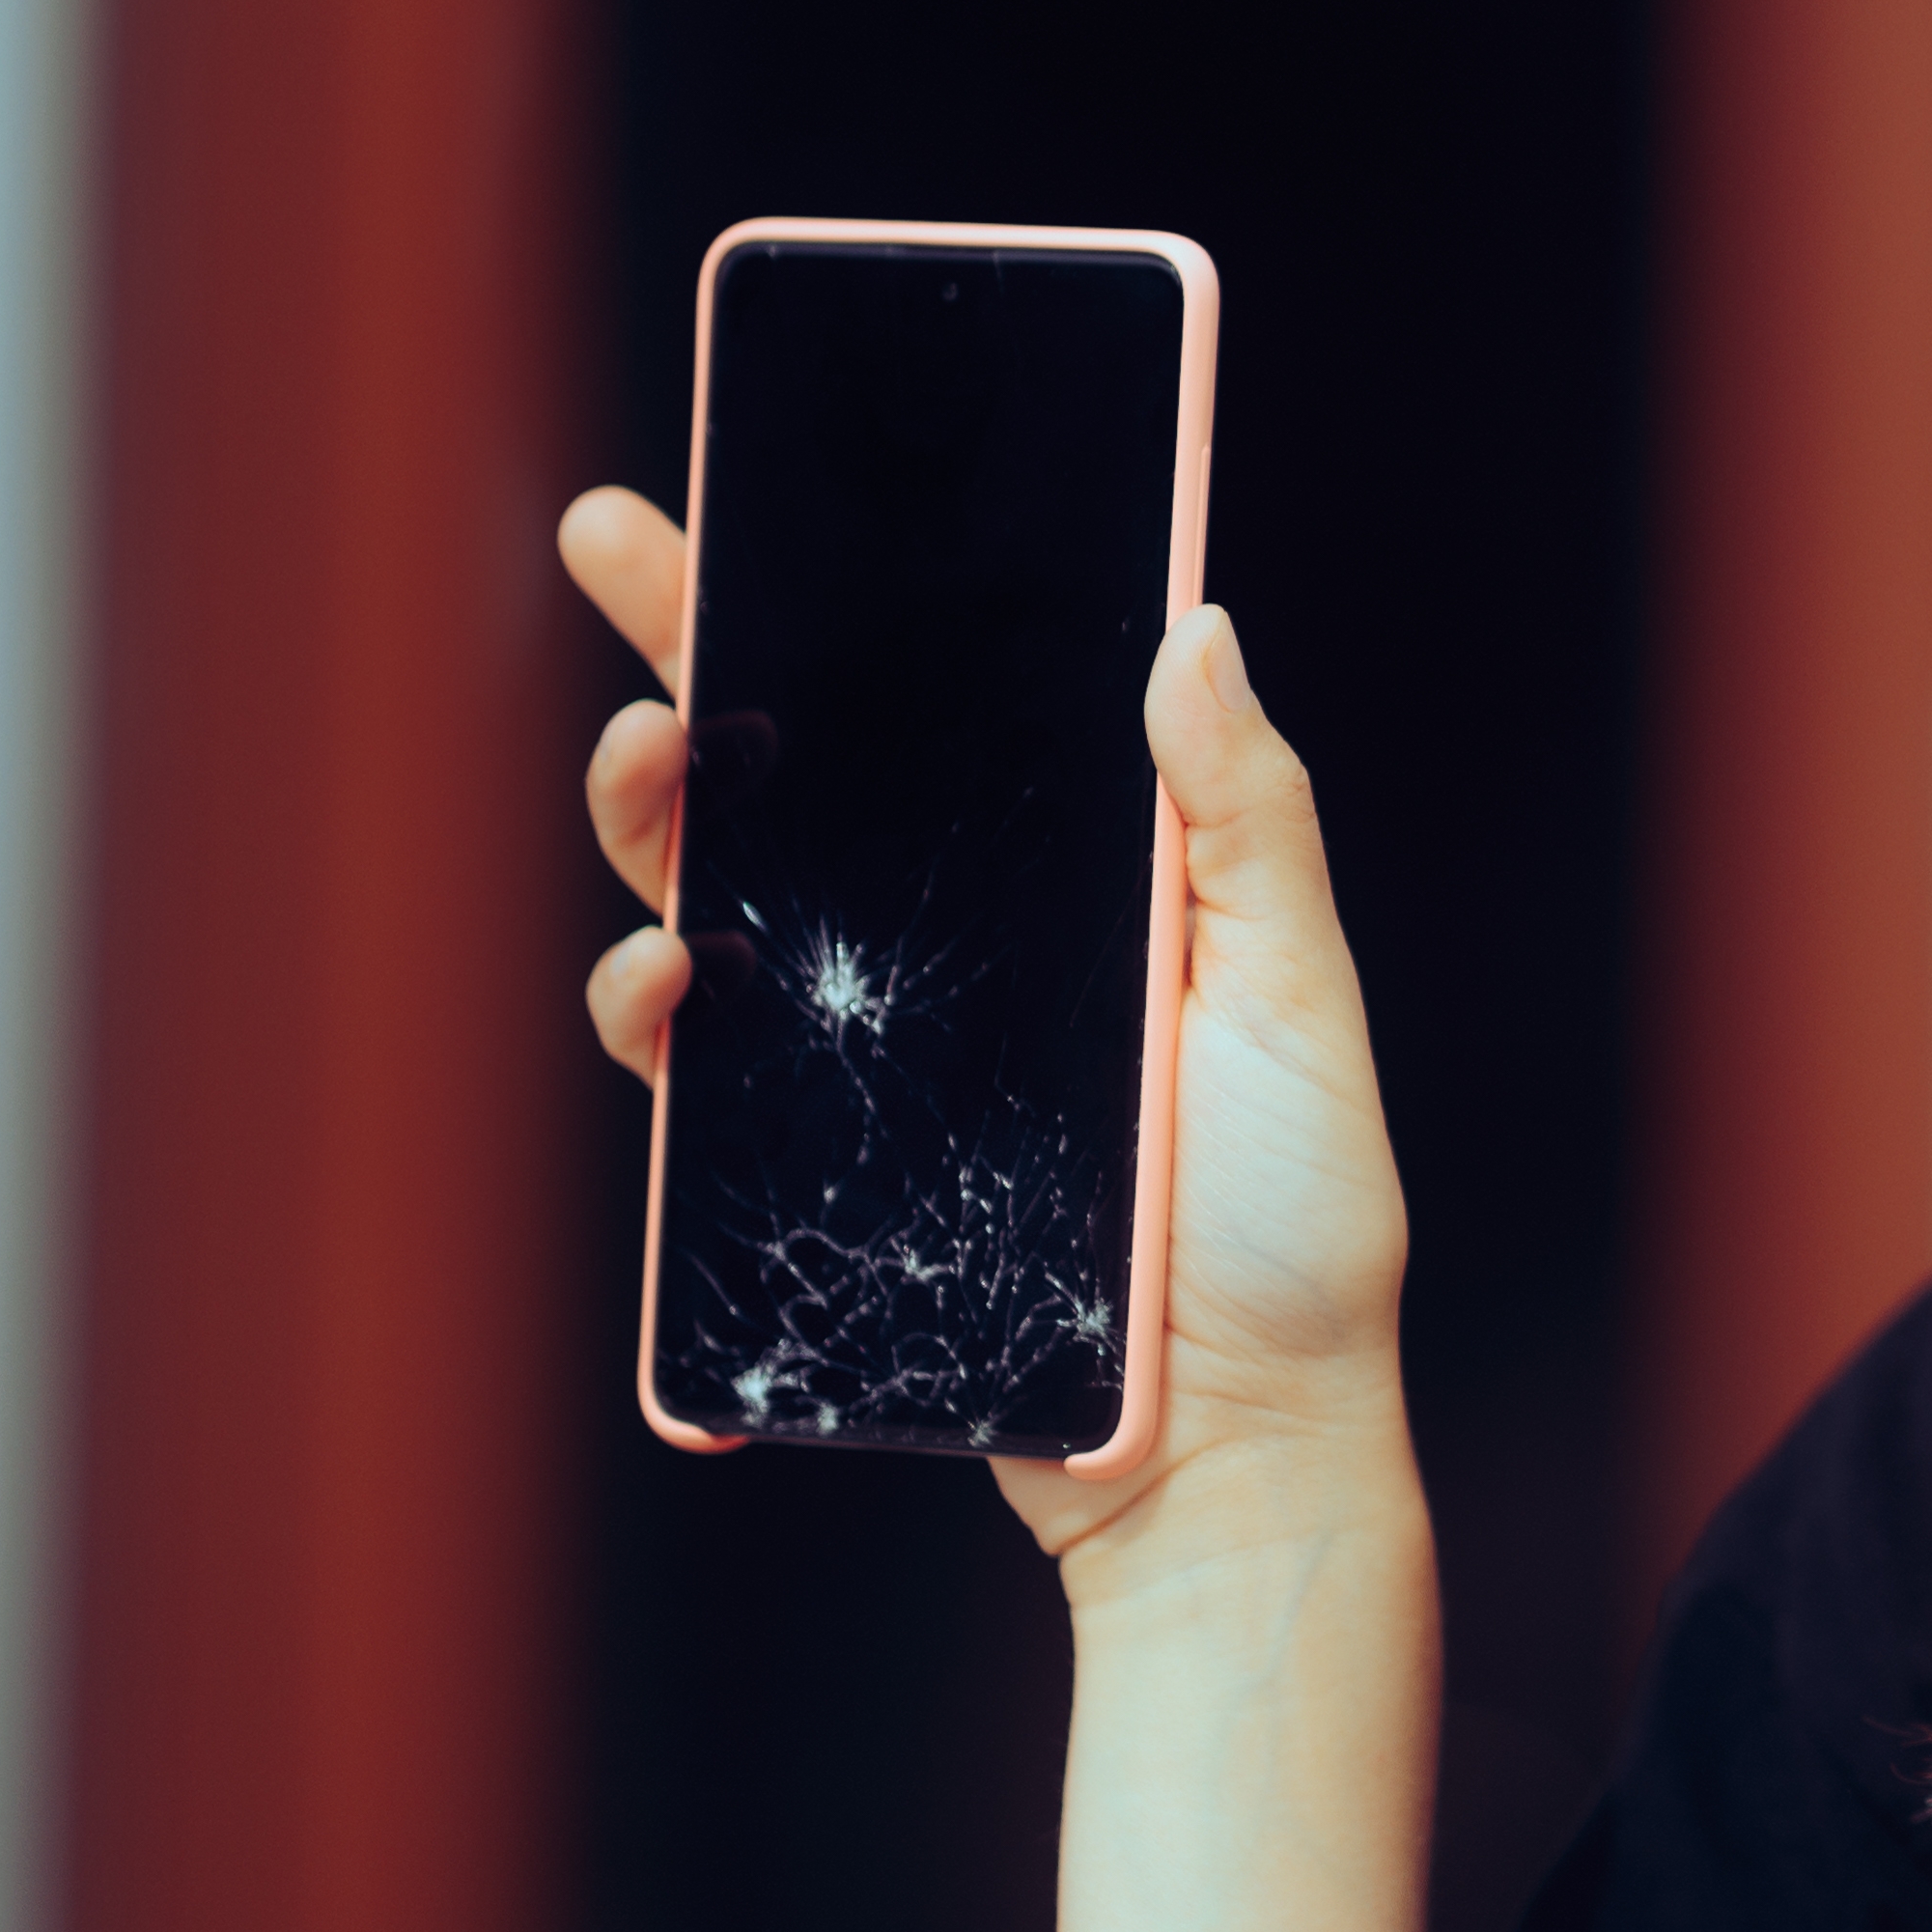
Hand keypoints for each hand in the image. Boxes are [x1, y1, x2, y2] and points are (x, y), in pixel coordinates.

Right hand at [559, 486, 1417, 1589]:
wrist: (1235, 1449)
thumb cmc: (1294, 1225)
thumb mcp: (1295, 996)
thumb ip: (1243, 819)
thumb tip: (1194, 624)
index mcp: (1062, 880)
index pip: (933, 708)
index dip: (830, 589)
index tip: (740, 482)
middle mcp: (951, 954)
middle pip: (786, 781)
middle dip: (687, 654)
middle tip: (636, 562)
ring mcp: (870, 1064)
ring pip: (710, 914)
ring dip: (652, 830)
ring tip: (660, 788)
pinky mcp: (819, 1178)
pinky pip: (699, 1092)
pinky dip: (654, 1035)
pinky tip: (665, 1002)